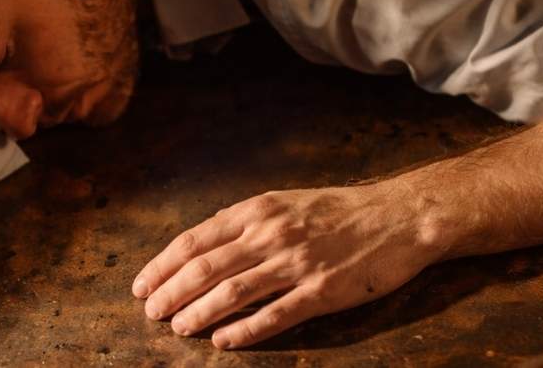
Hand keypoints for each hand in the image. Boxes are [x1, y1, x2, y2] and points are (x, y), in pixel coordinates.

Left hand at [131, 184, 441, 348]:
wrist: (400, 216)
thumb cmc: (339, 209)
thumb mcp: (285, 201)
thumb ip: (244, 221)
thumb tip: (204, 239)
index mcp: (258, 211)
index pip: (195, 240)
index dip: (162, 265)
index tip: (142, 285)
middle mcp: (271, 234)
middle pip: (205, 267)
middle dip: (171, 292)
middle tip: (150, 312)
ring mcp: (297, 263)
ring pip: (233, 292)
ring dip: (198, 312)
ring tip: (177, 328)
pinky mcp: (323, 291)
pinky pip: (276, 315)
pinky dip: (245, 330)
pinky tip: (223, 341)